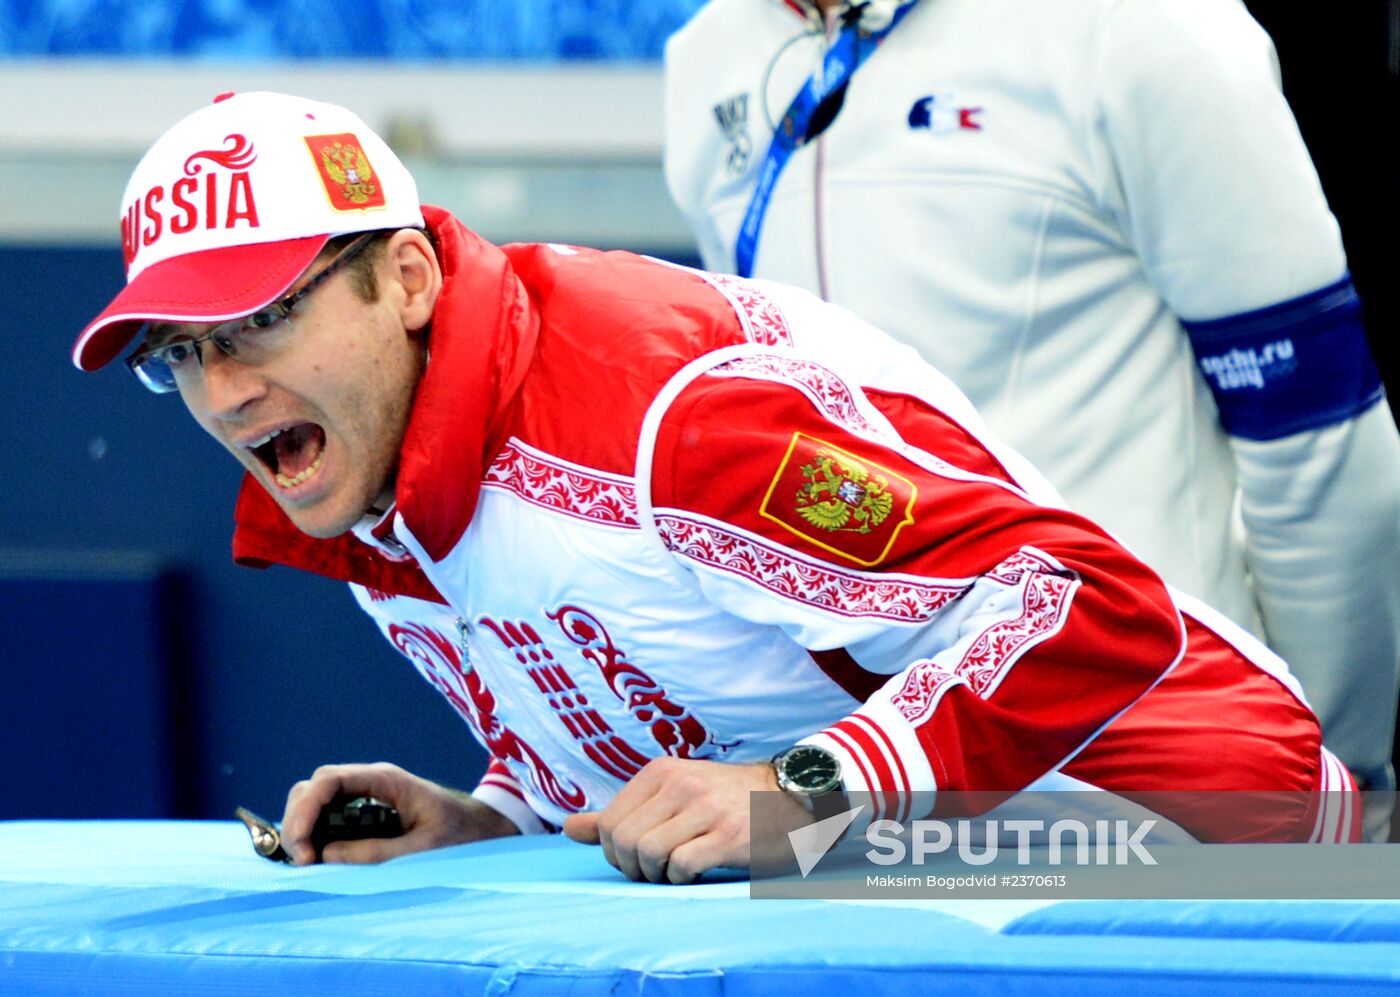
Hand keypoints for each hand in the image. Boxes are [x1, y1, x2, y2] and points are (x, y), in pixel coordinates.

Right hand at [280, 761, 517, 864]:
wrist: (483, 827)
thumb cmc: (461, 833)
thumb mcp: (424, 847)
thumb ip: (378, 852)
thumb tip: (327, 855)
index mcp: (386, 780)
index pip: (329, 779)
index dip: (306, 810)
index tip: (304, 849)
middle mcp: (370, 781)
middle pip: (313, 788)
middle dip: (298, 822)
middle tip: (303, 862)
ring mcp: (365, 795)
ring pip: (315, 800)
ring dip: (303, 828)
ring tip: (308, 862)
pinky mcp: (364, 811)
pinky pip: (328, 814)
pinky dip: (314, 832)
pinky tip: (316, 856)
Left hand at [562, 757, 809, 883]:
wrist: (793, 795)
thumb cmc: (727, 800)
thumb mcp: (672, 794)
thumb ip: (622, 812)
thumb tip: (568, 828)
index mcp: (661, 772)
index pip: (608, 823)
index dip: (614, 853)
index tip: (637, 859)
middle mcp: (680, 784)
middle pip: (623, 841)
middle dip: (631, 868)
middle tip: (654, 871)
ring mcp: (705, 809)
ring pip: (647, 854)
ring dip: (655, 876)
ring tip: (674, 872)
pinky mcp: (729, 836)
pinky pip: (681, 866)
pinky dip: (680, 880)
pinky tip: (695, 873)